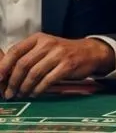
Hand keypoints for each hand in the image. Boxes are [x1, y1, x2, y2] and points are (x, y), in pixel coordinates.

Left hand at [0, 34, 114, 98]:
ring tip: (22, 94)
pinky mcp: (68, 65)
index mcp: (38, 38)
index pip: (15, 51)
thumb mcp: (45, 48)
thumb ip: (28, 56)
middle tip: (9, 93)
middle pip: (23, 64)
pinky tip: (35, 93)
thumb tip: (5, 73)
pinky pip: (48, 80)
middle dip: (13, 81)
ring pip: (34, 73)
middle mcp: (48, 44)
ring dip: (25, 87)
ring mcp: (59, 54)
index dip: (4, 66)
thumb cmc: (63, 52)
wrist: (89, 52)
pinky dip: (38, 89)